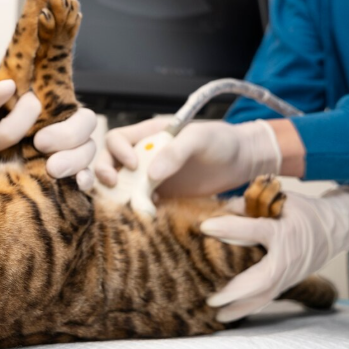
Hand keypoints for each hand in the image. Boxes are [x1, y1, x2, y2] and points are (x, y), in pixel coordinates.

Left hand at [0, 80, 97, 189]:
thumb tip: (8, 86)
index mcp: (26, 109)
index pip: (41, 102)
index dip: (21, 117)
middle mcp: (49, 128)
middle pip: (82, 120)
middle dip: (67, 132)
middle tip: (40, 145)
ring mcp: (59, 154)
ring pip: (87, 147)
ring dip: (76, 157)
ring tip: (53, 170)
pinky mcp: (62, 180)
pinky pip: (87, 175)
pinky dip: (86, 178)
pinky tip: (76, 184)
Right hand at [96, 118, 281, 196]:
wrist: (243, 162)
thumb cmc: (222, 141)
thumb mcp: (200, 138)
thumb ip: (175, 152)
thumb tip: (150, 174)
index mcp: (149, 134)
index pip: (117, 139)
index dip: (117, 151)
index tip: (134, 164)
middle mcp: (144, 155)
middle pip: (109, 162)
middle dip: (104, 173)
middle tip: (115, 185)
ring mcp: (151, 178)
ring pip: (121, 186)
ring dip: (118, 194)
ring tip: (129, 204)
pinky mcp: (162, 197)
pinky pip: (140, 204)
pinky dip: (138, 209)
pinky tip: (149, 214)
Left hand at [200, 186, 348, 321]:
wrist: (335, 230)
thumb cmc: (303, 212)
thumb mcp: (281, 200)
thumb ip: (251, 204)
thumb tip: (220, 209)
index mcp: (284, 232)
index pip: (254, 230)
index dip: (230, 227)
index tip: (205, 226)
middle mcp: (287, 257)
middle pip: (262, 279)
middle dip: (236, 291)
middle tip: (211, 299)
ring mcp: (289, 274)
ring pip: (265, 295)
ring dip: (240, 307)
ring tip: (217, 315)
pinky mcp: (288, 283)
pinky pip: (267, 298)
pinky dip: (248, 308)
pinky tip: (230, 315)